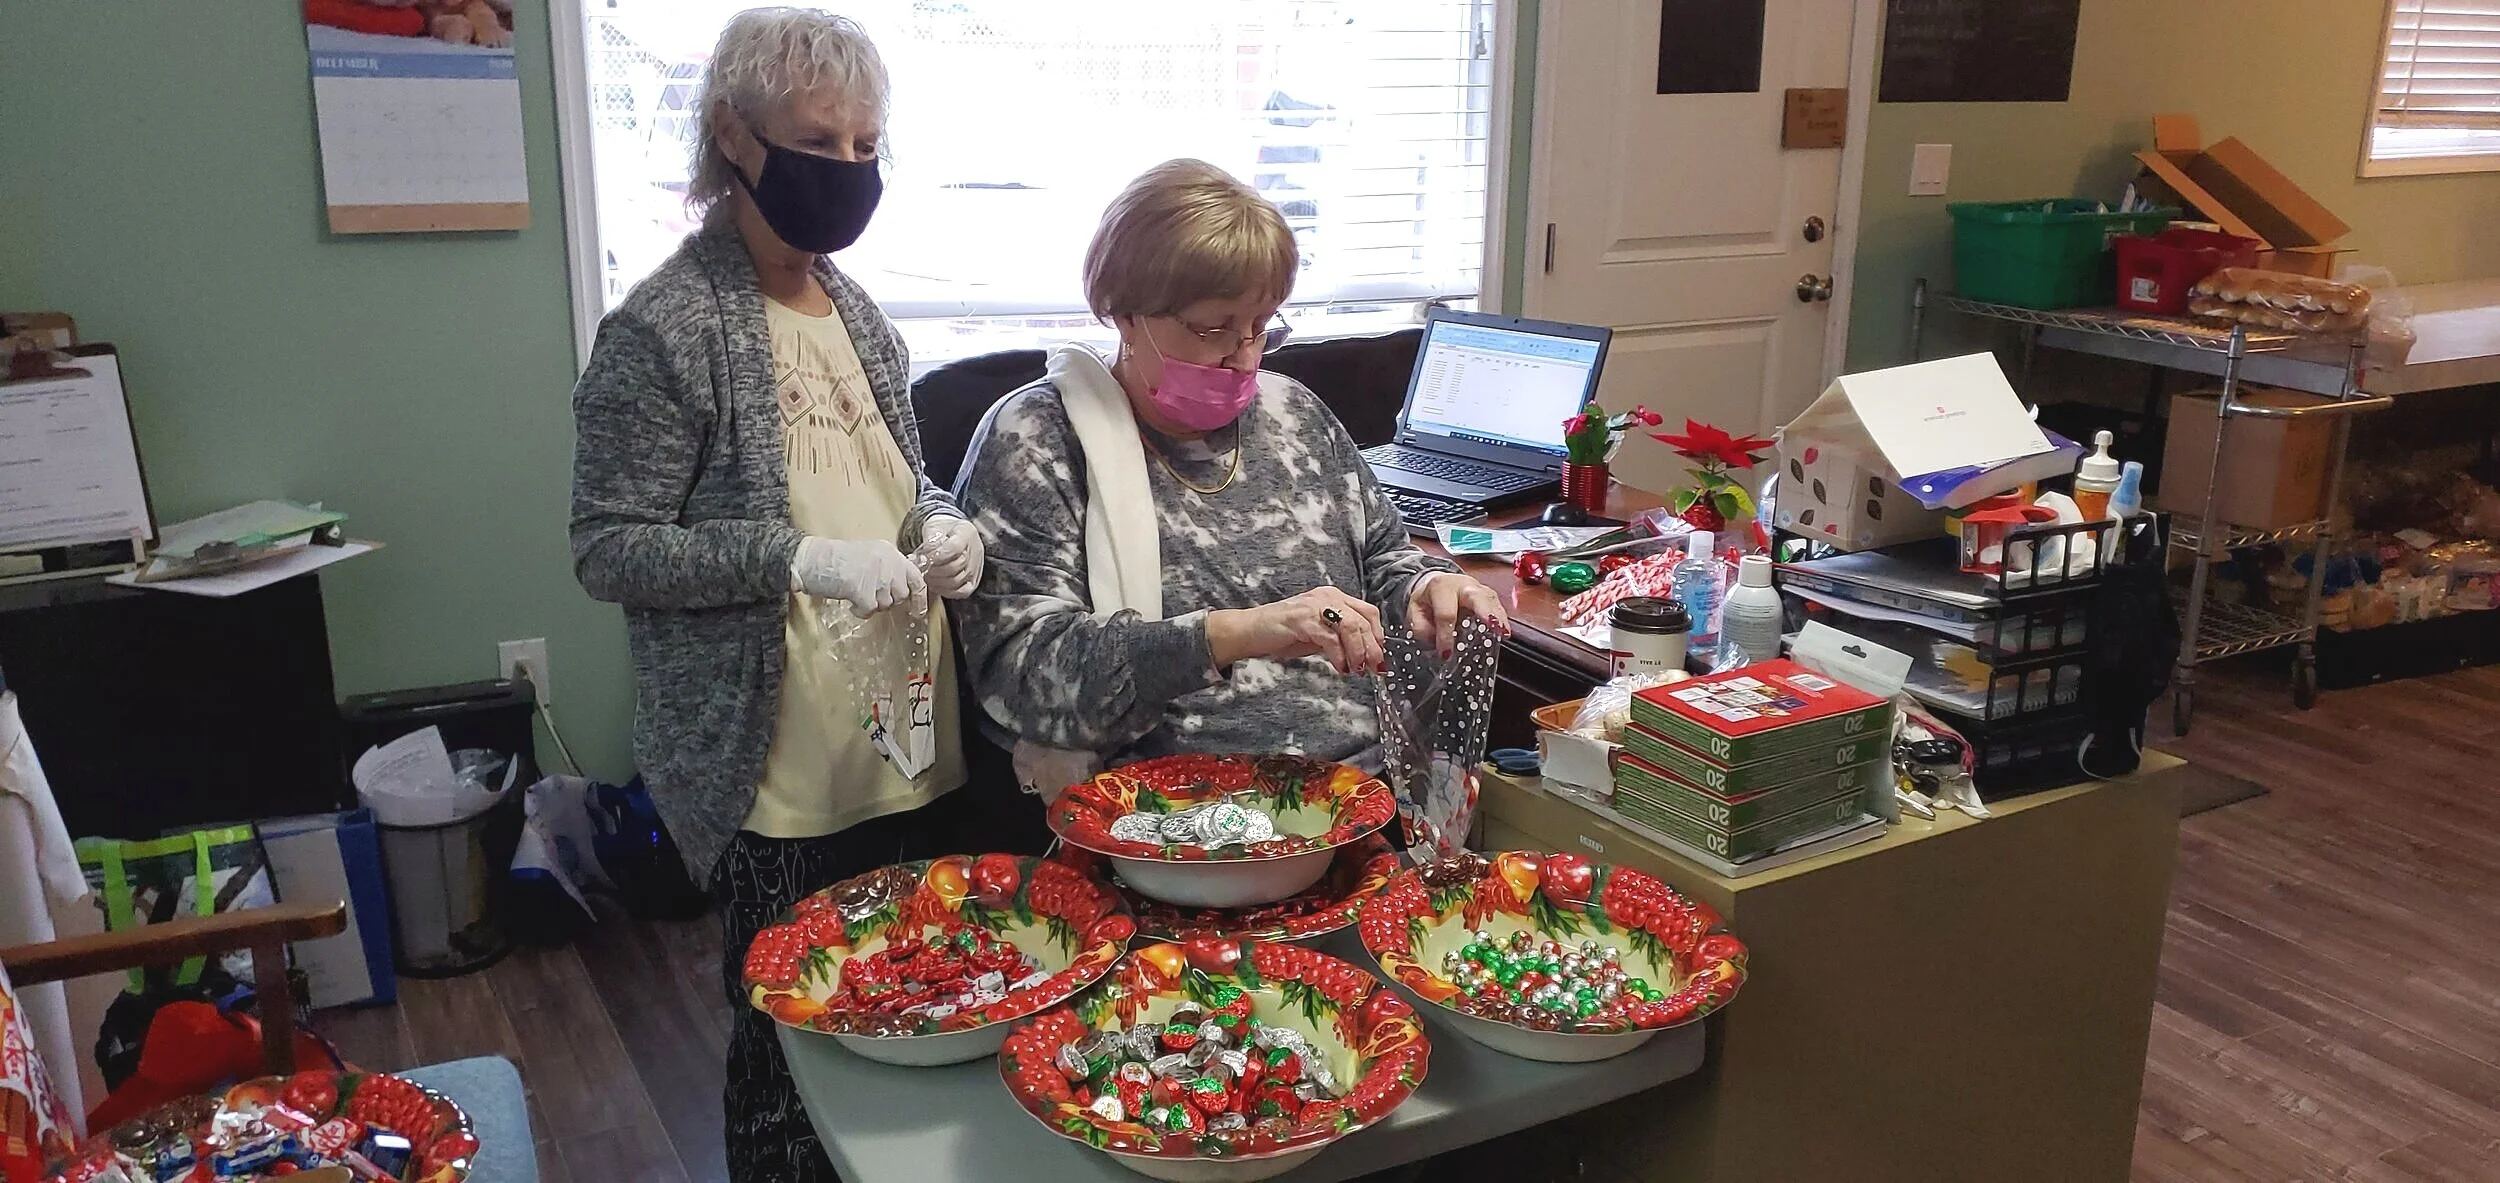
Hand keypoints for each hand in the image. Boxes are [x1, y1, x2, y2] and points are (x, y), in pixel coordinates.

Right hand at [790, 536, 923, 616]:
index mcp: (890, 552)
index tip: (918, 611)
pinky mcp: (864, 590)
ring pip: (885, 604)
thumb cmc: (836, 560)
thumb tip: (902, 591)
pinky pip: (870, 610)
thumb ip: (887, 569)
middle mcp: (888, 562)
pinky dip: (860, 610)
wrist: (813, 559)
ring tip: (855, 593)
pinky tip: (850, 600)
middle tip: (868, 594)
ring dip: (871, 605)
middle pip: (900, 595)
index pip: (915, 577)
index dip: (919, 597)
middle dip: (886, 600)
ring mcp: (877, 576)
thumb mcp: (869, 556)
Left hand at [913, 514, 984, 599]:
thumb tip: (927, 555)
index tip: (926, 558)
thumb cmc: (942, 530)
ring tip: (926, 576)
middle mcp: (975, 551)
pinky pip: (961, 592)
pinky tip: (935, 584)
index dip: (938, 556)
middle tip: (922, 568)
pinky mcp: (973, 581)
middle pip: (956, 566)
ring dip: (937, 581)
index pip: (955, 548)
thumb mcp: (934, 527)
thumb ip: (930, 539)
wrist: (951, 533)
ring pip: (957, 581)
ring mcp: (975, 568)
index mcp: (966, 532)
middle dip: (934, 570)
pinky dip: (946, 591)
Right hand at [1206, 586, 1386, 674]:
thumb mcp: (1319, 634)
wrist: (1249, 631)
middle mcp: (1327, 596)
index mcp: (1334, 597)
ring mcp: (1314, 606)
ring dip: (1358, 652)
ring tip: (1356, 670)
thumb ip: (1340, 639)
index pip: (1368, 613)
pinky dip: (1339, 656)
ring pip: (1350, 627)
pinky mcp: (1302, 619)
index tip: (1380, 659)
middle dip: (1373, 648)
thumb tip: (1366, 656)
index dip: (1378, 636)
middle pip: (1363, 620)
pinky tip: (1340, 668)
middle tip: (1374, 669)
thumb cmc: (1283, 634)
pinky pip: (1330, 638)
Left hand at [1406, 572, 1508, 657]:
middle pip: (1475, 596)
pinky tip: (1505, 631)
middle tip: (1492, 626)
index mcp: (1440, 587)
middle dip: (1484, 611)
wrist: (1437, 584)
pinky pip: (1496, 606)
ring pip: (1490, 600)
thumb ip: (1421, 628)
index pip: (1446, 613)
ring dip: (1497, 616)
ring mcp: (1478, 588)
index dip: (1445, 635)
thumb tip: (1435, 641)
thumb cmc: (1428, 600)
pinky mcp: (1488, 595)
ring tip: (1503, 632)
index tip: (1445, 653)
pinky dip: (1502, 618)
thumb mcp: (1415, 612)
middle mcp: (1462, 584)